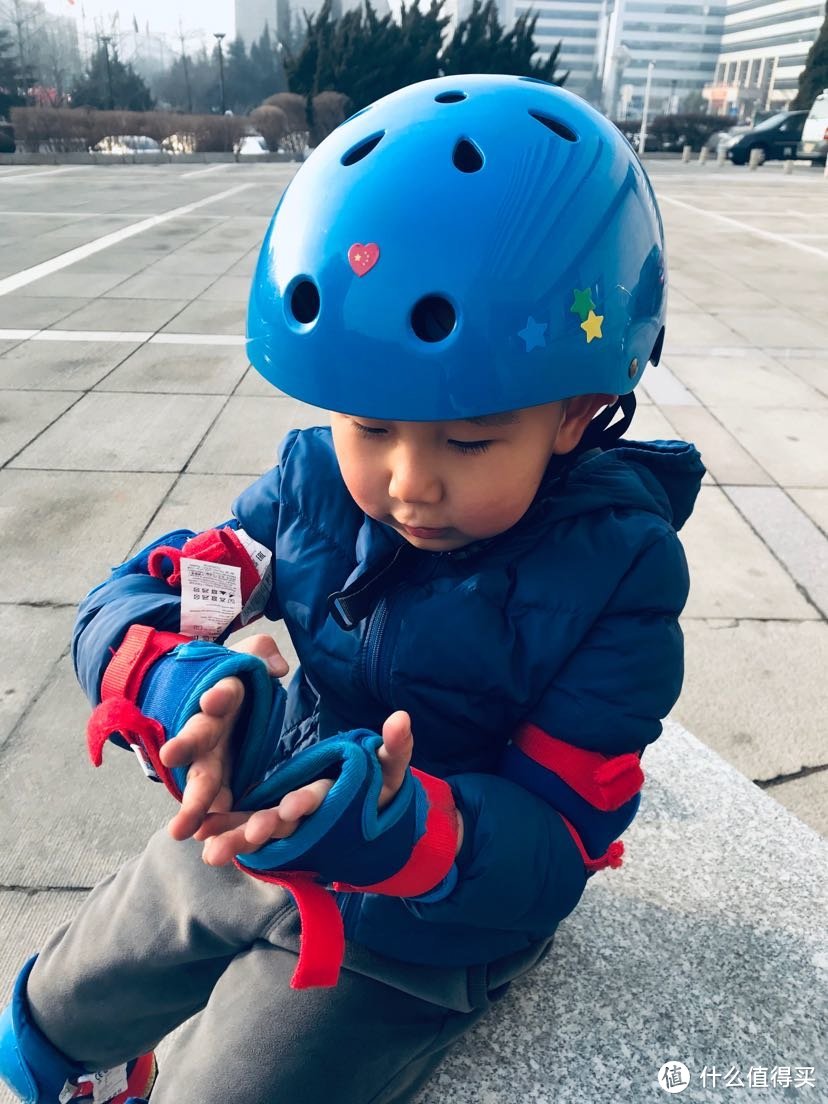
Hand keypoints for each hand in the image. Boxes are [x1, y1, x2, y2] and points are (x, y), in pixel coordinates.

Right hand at [160, 633, 288, 841]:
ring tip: (181, 826)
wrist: (218, 705)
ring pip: (200, 778)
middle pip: (199, 738)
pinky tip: (202, 841)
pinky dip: (207, 822)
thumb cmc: (237, 679)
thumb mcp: (250, 658)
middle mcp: (210, 729)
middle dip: (186, 748)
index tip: (213, 698)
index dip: (217, 695)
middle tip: (170, 757)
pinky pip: (214, 803)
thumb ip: (261, 654)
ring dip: (193, 800)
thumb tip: (277, 667)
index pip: (219, 694)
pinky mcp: (218, 782)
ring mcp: (210, 758)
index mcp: (223, 697)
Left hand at [197, 709, 417, 865]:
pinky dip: (227, 830)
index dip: (305, 803)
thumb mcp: (391, 769)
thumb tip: (401, 718)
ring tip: (209, 851)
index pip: (319, 799)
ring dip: (235, 839)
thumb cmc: (381, 790)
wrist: (370, 818)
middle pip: (282, 823)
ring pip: (259, 829)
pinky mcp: (272, 817)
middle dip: (260, 831)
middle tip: (236, 842)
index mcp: (335, 797)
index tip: (291, 807)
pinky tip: (204, 834)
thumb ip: (396, 748)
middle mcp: (310, 814)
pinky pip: (246, 824)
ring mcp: (289, 820)